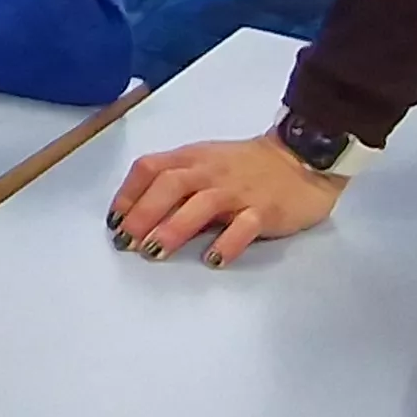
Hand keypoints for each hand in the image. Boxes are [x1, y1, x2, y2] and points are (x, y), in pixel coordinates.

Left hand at [107, 132, 347, 266]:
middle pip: (170, 185)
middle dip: (143, 213)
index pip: (150, 168)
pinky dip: (227, 242)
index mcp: (192, 158)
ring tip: (154, 252)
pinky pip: (244, 225)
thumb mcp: (206, 162)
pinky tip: (213, 259)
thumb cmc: (247, 165)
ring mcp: (239, 190)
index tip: (114, 220)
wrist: (302, 157)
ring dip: (173, 229)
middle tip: (127, 242)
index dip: (128, 193)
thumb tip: (139, 215)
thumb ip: (176, 183)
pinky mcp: (265, 209)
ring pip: (201, 205)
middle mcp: (211, 172)